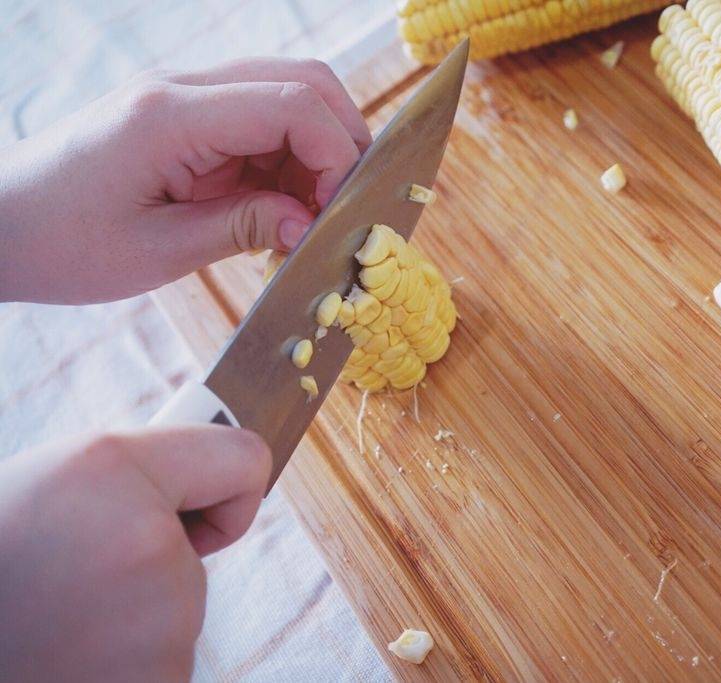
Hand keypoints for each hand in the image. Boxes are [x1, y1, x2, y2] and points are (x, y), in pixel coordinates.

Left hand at [0, 58, 370, 303]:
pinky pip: (262, 122)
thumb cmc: (62, 243)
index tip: (335, 214)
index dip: (336, 155)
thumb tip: (310, 224)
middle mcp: (183, 89)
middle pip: (303, 80)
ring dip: (316, 152)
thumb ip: (243, 228)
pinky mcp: (187, 116)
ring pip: (289, 95)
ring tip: (308, 215)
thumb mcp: (158, 250)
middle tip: (340, 207)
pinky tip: (280, 207)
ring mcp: (185, 96)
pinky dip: (289, 161)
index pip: (292, 103)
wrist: (0, 225)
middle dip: (341, 142)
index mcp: (171, 115)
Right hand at [0, 425, 270, 680]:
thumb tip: (238, 480)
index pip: (245, 463)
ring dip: (130, 624)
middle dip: (145, 567)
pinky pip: (160, 664)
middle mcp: (150, 549)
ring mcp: (158, 635)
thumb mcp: (59, 481)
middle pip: (197, 558)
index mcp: (112, 474)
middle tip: (62, 583)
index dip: (219, 489)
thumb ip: (151, 471)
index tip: (190, 511)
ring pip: (174, 616)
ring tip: (53, 625)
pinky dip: (123, 668)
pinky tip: (65, 661)